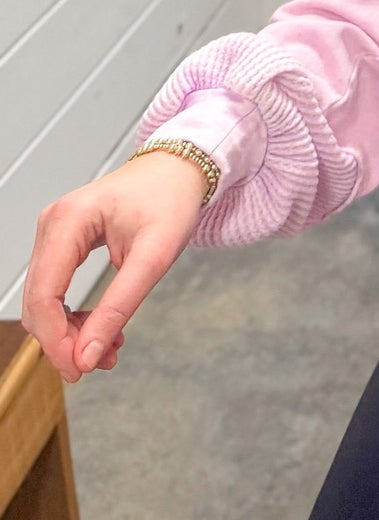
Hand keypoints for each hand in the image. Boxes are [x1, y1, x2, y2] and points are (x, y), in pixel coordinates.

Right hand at [22, 151, 208, 383]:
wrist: (178, 169)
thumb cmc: (170, 199)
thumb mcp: (154, 255)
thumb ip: (119, 305)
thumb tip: (87, 355)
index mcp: (70, 220)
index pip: (45, 295)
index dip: (56, 340)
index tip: (80, 369)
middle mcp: (53, 225)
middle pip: (39, 303)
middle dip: (66, 341)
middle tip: (103, 362)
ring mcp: (55, 234)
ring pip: (46, 302)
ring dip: (72, 333)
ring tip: (111, 348)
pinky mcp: (63, 244)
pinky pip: (57, 291)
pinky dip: (75, 317)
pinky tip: (104, 329)